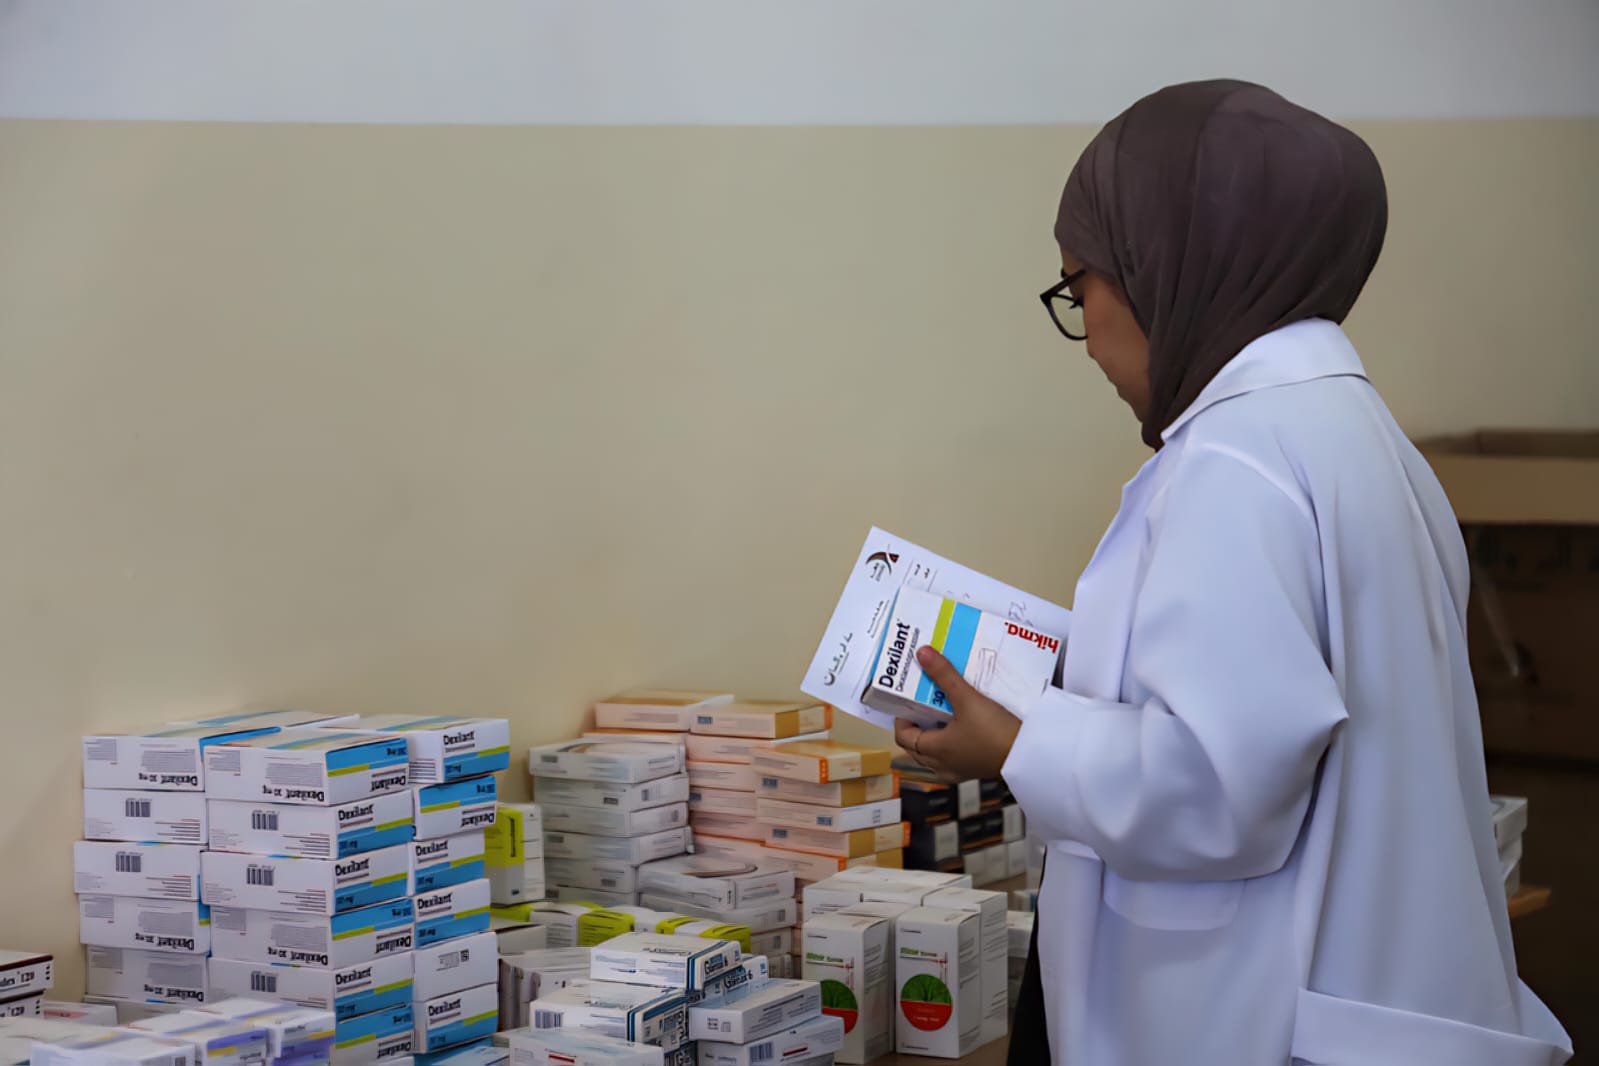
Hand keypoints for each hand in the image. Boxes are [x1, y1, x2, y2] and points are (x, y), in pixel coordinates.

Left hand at [894, 646, 1022, 781]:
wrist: (1030, 754)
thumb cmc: (995, 732)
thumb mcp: (968, 699)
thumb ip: (944, 675)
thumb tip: (922, 654)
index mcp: (935, 751)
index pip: (904, 738)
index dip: (901, 720)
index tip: (907, 704)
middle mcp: (944, 765)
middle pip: (917, 749)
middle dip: (916, 729)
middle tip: (921, 707)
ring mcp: (961, 771)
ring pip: (935, 757)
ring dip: (934, 737)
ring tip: (941, 715)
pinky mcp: (978, 770)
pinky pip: (954, 759)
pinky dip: (951, 745)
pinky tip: (963, 728)